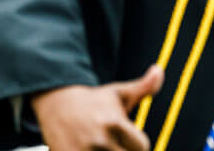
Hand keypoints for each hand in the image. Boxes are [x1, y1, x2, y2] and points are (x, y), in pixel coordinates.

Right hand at [31, 65, 163, 150]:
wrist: (54, 101)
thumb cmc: (91, 101)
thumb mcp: (117, 92)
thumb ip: (143, 86)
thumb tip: (159, 70)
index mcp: (114, 123)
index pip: (142, 147)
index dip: (134, 141)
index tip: (121, 134)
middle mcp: (100, 141)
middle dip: (121, 148)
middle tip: (109, 138)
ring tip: (99, 143)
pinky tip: (87, 146)